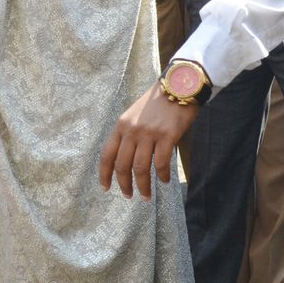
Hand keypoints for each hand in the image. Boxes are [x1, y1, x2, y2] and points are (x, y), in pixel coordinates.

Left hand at [99, 83, 199, 199]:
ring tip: (146, 196)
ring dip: (143, 186)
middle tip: (128, 196)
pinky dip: (161, 176)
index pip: (107, 154)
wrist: (179, 86)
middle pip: (122, 165)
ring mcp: (149, 133)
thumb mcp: (134, 115)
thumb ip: (127, 134)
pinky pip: (161, 163)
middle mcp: (132, 130)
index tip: (105, 187)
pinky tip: (164, 181)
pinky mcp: (167, 136)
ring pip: (140, 168)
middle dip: (124, 185)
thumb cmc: (157, 103)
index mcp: (121, 125)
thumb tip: (124, 160)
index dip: (104, 174)